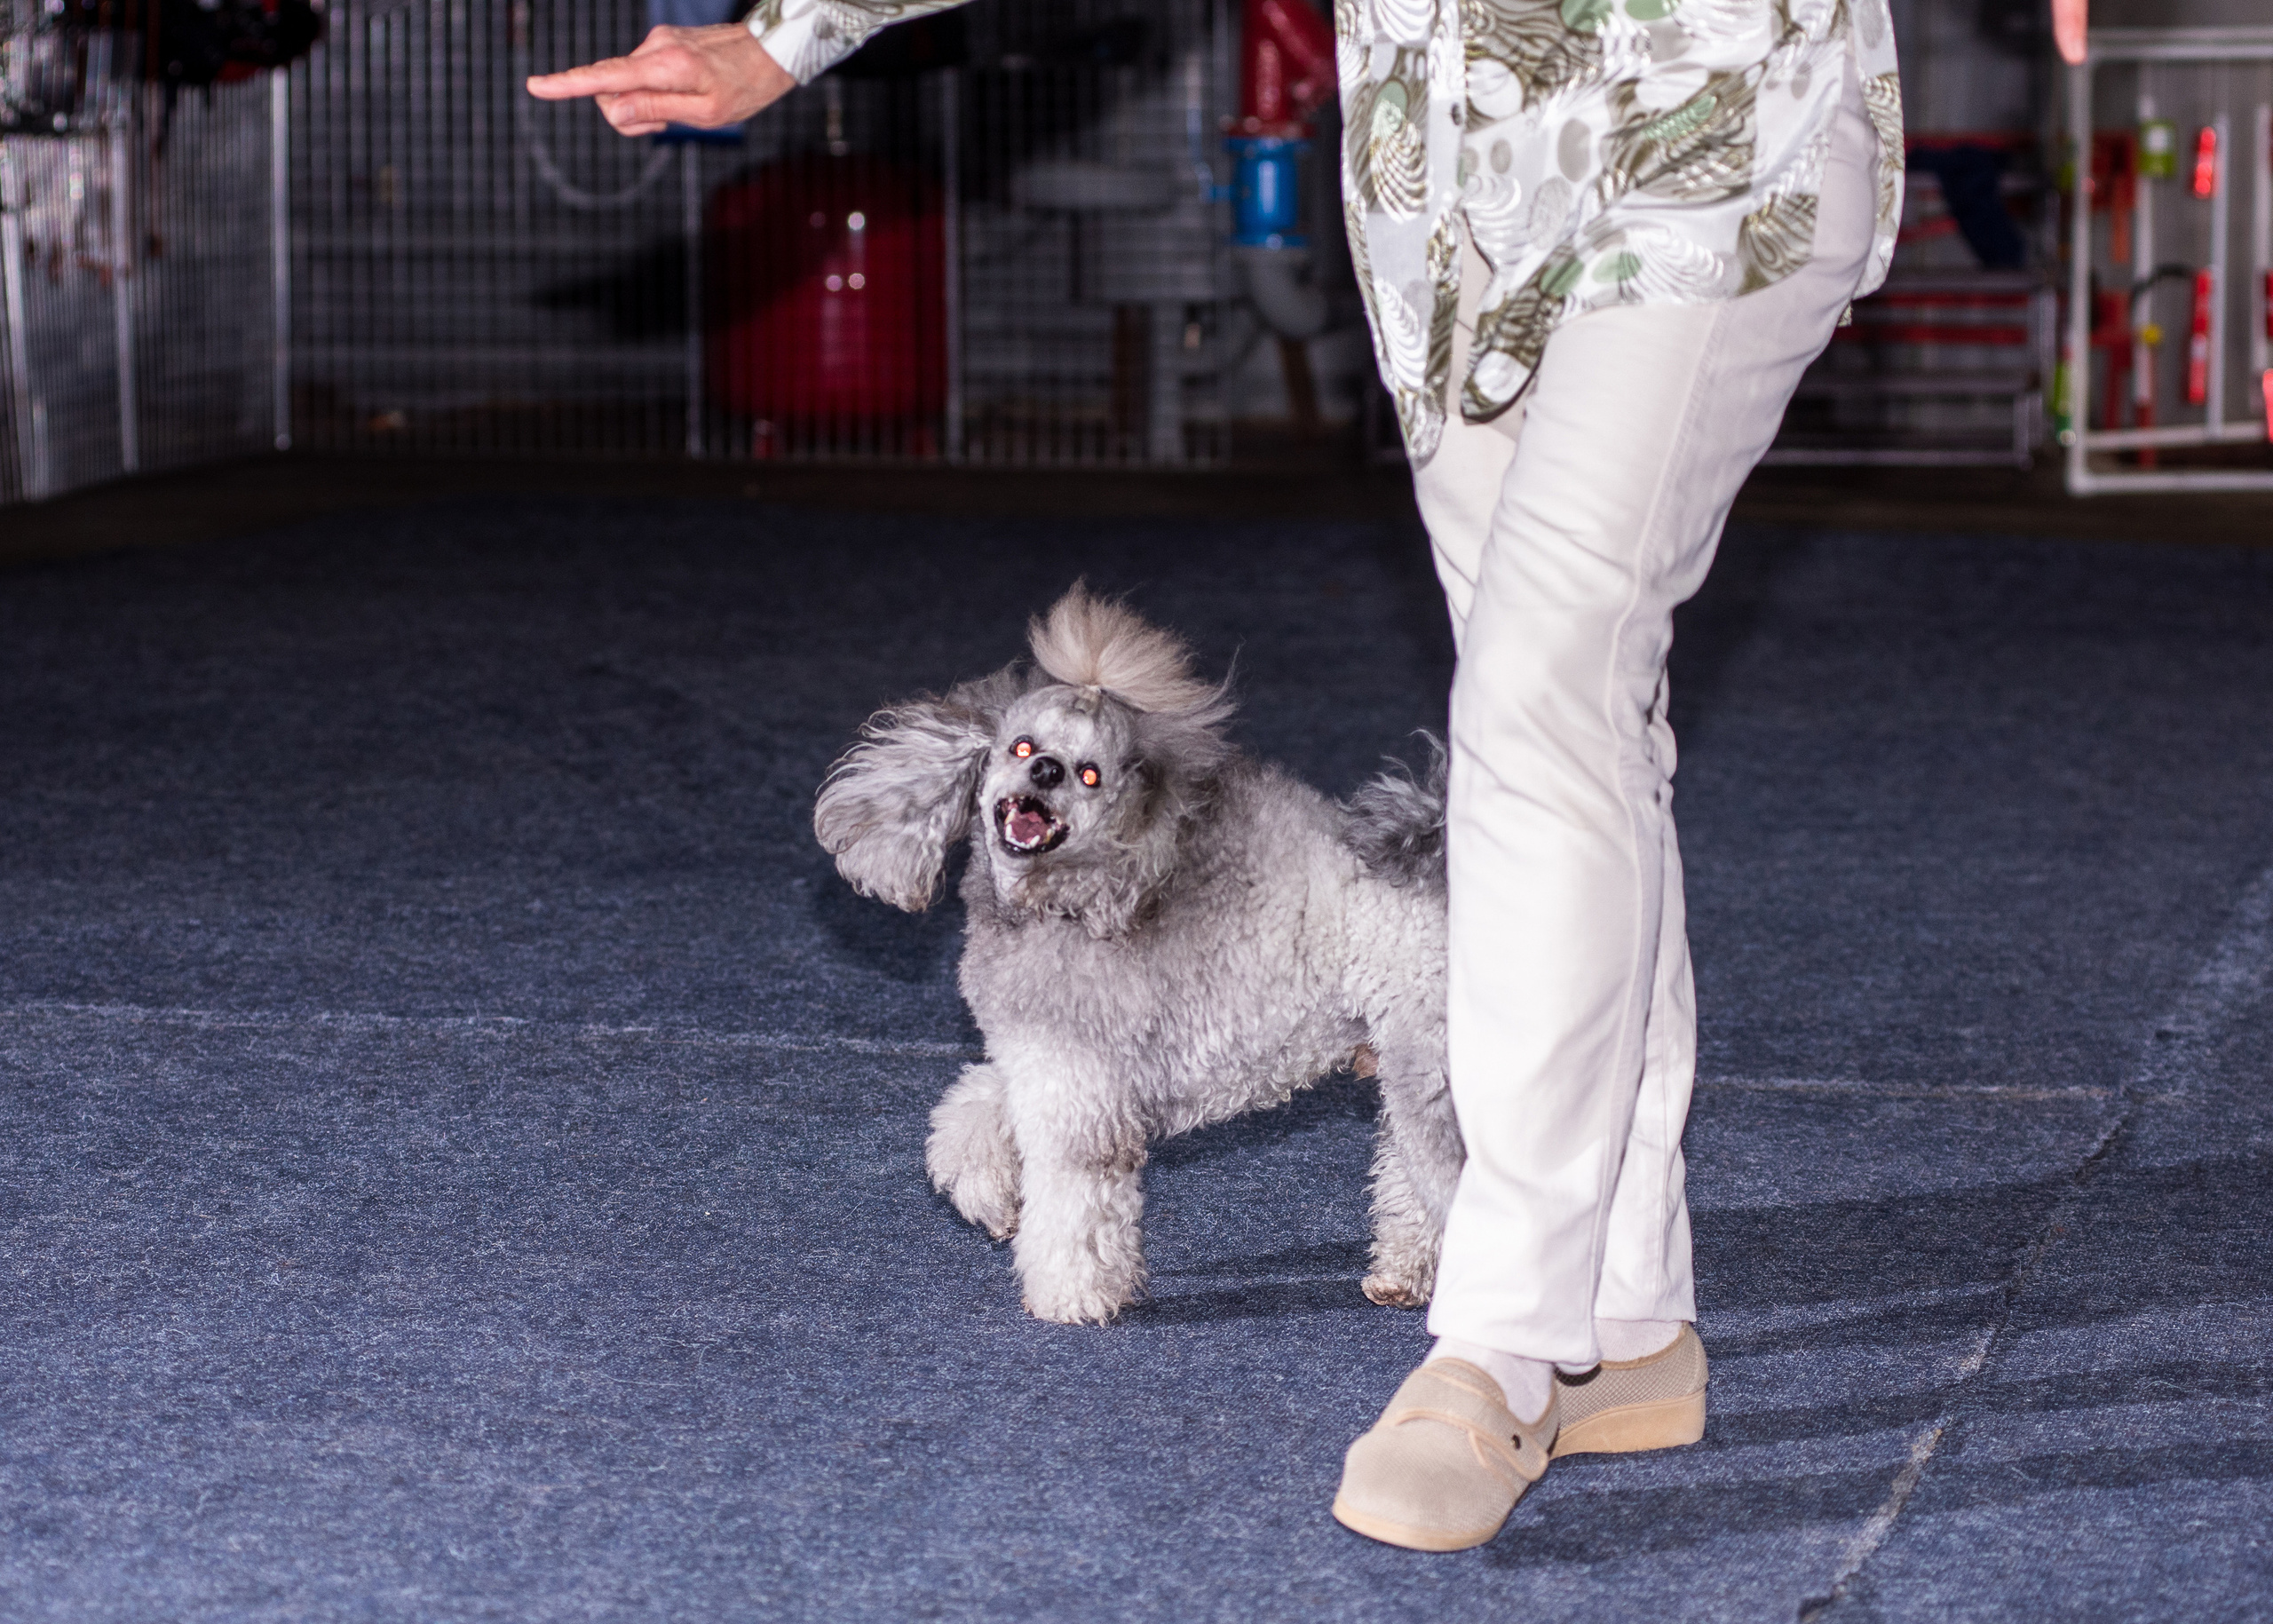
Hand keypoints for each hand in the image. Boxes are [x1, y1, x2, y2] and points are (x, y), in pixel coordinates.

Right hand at [524, 23, 794, 137]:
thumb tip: (612, 111)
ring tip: (681, 110)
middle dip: (626, 114)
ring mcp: (657, 42)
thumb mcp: (706, 114)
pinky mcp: (663, 43)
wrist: (771, 53)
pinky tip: (681, 95)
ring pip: (624, 84)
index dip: (568, 85)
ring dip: (643, 105)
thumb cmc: (745, 89)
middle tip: (666, 125)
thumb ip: (656, 110)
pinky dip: (652, 92)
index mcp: (664, 66)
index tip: (536, 86)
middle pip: (610, 89)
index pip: (605, 77)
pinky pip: (640, 74)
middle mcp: (654, 48)